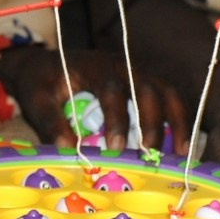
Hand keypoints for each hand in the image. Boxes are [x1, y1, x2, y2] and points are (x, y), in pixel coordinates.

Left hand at [0, 46, 188, 151]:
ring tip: (182, 152)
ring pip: (167, 91)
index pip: (113, 90)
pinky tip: (181, 145)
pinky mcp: (144, 81)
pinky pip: (169, 97)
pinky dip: (178, 119)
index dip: (118, 119)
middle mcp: (121, 64)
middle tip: (150, 155)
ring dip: (177, 120)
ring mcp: (136, 71)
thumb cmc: (40, 81)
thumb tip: (69, 150)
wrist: (43, 63)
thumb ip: (50, 121)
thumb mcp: (36, 99)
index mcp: (94, 66)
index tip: (117, 148)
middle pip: (148, 89)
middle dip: (152, 123)